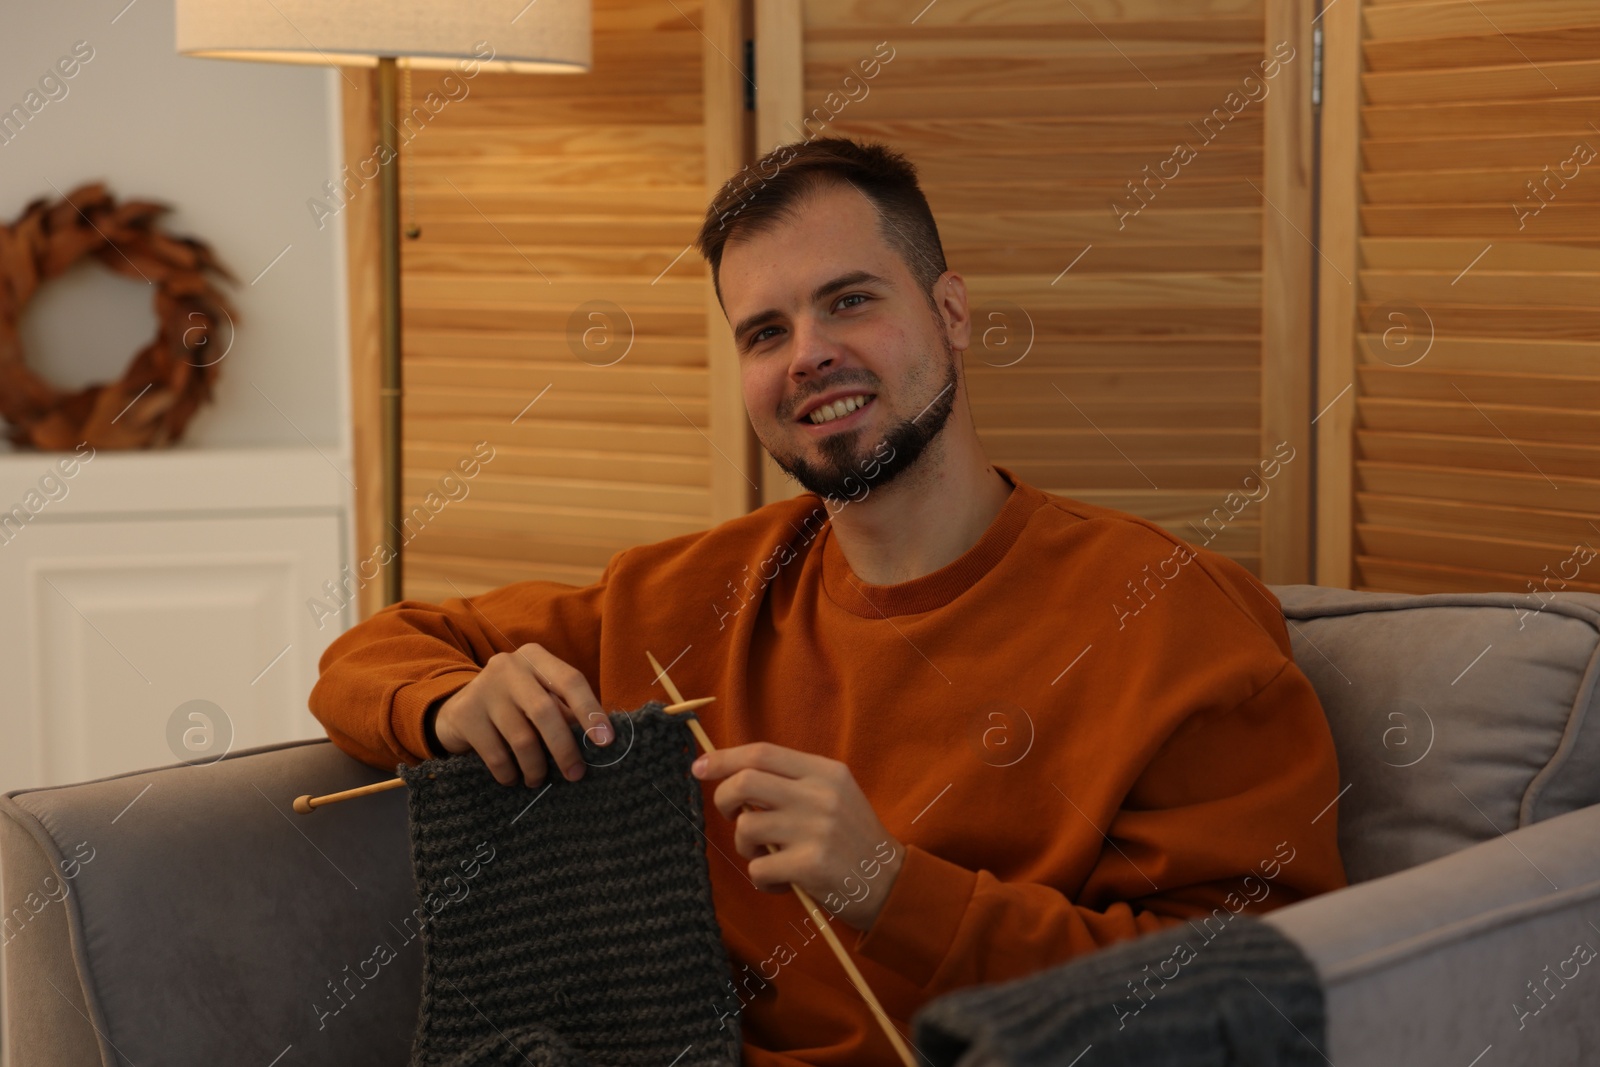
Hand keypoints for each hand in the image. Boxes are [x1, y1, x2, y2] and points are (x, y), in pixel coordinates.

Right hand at [432, 643, 611, 786]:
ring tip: (538, 779)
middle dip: (565, 748)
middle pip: (546, 711)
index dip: (591, 712)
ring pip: (522, 738)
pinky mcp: (465, 714)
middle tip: (575, 774)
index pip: (571, 681)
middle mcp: (509, 666)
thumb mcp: (540, 698)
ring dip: (536, 767)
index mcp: (536, 657)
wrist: (457, 710)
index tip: (606, 742)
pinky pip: (496, 755)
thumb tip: (599, 741)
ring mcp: (484, 688)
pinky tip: (513, 778)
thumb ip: (566, 711)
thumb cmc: (514, 706)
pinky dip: (509, 773)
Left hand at [692, 742, 904, 931]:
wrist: (890, 884)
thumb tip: (733, 776)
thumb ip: (792, 782)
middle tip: (731, 815)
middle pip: (745, 782)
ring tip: (768, 857)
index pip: (762, 753)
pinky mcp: (810, 865)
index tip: (700, 766)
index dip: (724, 758)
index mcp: (825, 772)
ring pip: (746, 828)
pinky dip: (762, 880)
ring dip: (746, 848)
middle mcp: (820, 795)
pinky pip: (758, 869)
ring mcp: (816, 829)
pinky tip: (784, 882)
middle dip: (723, 799)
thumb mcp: (833, 796)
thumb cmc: (851, 840)